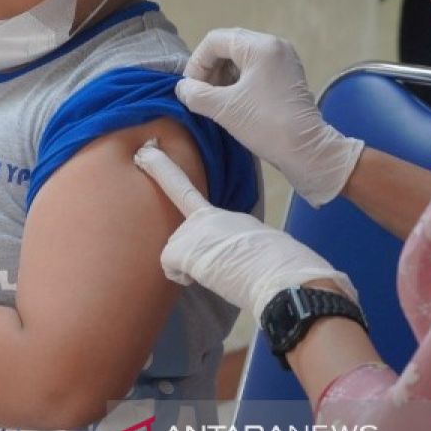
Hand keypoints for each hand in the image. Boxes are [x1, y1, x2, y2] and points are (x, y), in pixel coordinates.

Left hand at [135, 143, 357, 321]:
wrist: (285, 279)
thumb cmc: (281, 267)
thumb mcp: (257, 244)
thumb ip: (232, 241)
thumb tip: (229, 257)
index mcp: (224, 215)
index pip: (186, 190)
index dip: (163, 170)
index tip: (146, 151)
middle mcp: (204, 217)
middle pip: (182, 238)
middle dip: (193, 254)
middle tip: (223, 267)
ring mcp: (191, 231)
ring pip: (176, 253)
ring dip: (192, 266)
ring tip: (223, 273)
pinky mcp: (182, 249)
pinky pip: (170, 267)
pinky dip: (183, 277)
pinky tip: (207, 279)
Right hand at [176, 28, 363, 206]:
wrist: (307, 151)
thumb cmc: (265, 125)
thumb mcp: (223, 109)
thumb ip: (195, 94)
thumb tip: (182, 88)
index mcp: (260, 46)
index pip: (214, 41)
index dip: (196, 63)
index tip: (191, 89)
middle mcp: (274, 45)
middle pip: (228, 45)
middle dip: (209, 69)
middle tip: (201, 94)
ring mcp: (284, 59)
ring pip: (241, 57)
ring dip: (222, 75)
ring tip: (215, 99)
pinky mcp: (287, 74)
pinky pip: (255, 68)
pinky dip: (239, 80)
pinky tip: (233, 100)